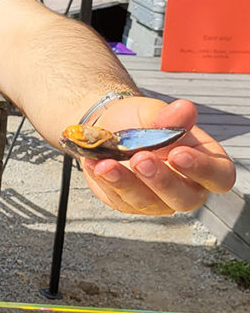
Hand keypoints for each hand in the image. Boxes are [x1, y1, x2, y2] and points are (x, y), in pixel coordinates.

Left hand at [79, 97, 234, 214]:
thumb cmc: (141, 121)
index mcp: (205, 163)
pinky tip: (94, 164)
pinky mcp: (129, 203)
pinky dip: (105, 181)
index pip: (218, 176)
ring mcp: (157, 199)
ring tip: (107, 164)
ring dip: (126, 183)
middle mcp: (185, 186)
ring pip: (147, 202)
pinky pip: (119, 199)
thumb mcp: (154, 113)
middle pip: (183, 198)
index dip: (202, 169)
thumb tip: (184, 108)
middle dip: (161, 180)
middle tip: (141, 159)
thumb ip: (169, 117)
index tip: (178, 153)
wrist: (108, 126)